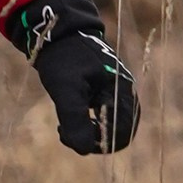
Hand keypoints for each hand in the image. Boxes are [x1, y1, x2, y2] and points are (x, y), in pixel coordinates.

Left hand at [7, 0, 140, 155]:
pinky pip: (104, 117)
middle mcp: (124, 93)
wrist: (58, 32)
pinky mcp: (106, 91)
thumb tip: (83, 150)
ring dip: (89, 132)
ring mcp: (116, 92)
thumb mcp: (65, 89)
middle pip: (119, 133)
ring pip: (111, 126)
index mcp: (121, 91)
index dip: (98, 143)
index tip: (72, 136)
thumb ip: (75, 119)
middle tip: (65, 131)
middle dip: (93, 139)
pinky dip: (87, 123)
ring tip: (64, 125)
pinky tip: (68, 117)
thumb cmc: (62, 58)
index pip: (122, 134)